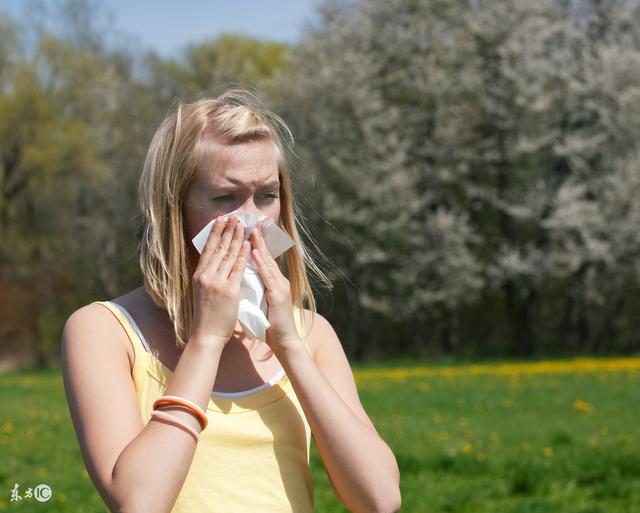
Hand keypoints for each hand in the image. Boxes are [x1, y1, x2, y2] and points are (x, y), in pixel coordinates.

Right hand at [190, 214, 250, 347]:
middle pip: (218, 247)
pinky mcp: (229, 290)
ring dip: (237, 238)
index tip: (220, 220)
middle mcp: (206, 275)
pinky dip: (243, 255)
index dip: (215, 233)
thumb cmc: (206, 316)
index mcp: (199, 275)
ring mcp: (217, 282)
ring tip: (242, 225)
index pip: (208, 248)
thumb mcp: (202, 292)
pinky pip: (238, 269)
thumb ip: (208, 277)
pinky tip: (247, 244)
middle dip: (227, 230)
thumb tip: (214, 263)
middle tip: (234, 216)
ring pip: (229, 255)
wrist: (206, 334)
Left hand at [250, 222, 300, 353]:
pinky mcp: (279, 294)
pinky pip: (268, 276)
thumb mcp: (259, 303)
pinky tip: (255, 252)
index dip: (256, 243)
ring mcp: (280, 286)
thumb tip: (240, 281)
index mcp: (273, 282)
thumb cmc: (270, 325)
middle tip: (252, 221)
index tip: (248, 229)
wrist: (283, 341)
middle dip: (259, 238)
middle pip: (267, 255)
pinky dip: (262, 263)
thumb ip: (253, 290)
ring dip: (259, 245)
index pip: (263, 259)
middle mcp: (278, 281)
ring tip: (251, 230)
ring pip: (268, 262)